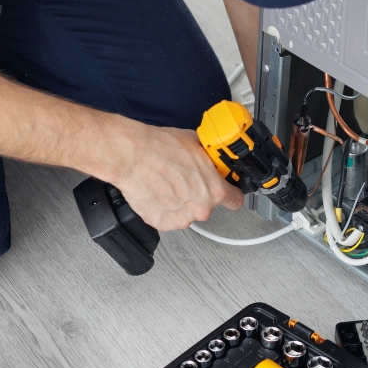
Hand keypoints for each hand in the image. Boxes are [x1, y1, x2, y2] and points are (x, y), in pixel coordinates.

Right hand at [107, 124, 243, 230]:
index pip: (235, 200)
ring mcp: (181, 218)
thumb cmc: (161, 148)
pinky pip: (169, 218)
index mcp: (215, 190)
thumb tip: (214, 159)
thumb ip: (210, 160)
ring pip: (187, 212)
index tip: (226, 190)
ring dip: (181, 202)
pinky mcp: (162, 223)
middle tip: (185, 179)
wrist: (132, 155)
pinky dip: (165, 208)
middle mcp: (200, 208)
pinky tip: (159, 192)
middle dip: (199, 194)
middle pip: (207, 205)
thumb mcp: (198, 144)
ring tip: (168, 184)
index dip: (230, 193)